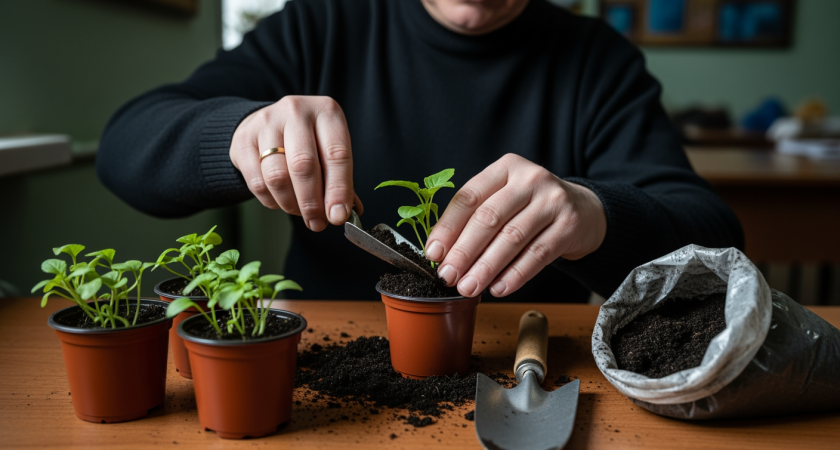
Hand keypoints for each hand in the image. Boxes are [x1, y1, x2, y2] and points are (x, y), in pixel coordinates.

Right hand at [230, 95, 361, 230]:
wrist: (269, 123)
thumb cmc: (308, 141)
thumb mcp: (329, 151)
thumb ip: (340, 181)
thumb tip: (345, 214)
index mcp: (327, 112)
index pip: (336, 155)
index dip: (338, 190)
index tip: (338, 216)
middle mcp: (296, 111)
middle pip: (303, 166)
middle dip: (312, 203)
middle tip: (317, 223)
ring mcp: (266, 122)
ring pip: (278, 177)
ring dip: (291, 204)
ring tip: (299, 211)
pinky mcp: (244, 139)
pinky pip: (257, 182)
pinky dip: (272, 201)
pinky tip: (280, 201)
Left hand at [425, 154, 606, 297]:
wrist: (583, 211)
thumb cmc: (531, 207)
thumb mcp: (504, 198)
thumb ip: (475, 216)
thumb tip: (441, 253)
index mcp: (505, 168)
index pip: (469, 197)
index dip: (448, 227)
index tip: (433, 253)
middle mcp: (530, 178)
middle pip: (489, 218)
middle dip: (464, 251)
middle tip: (448, 276)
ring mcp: (553, 200)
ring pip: (512, 238)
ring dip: (486, 267)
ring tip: (469, 288)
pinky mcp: (569, 225)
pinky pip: (537, 255)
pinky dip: (515, 275)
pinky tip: (498, 288)